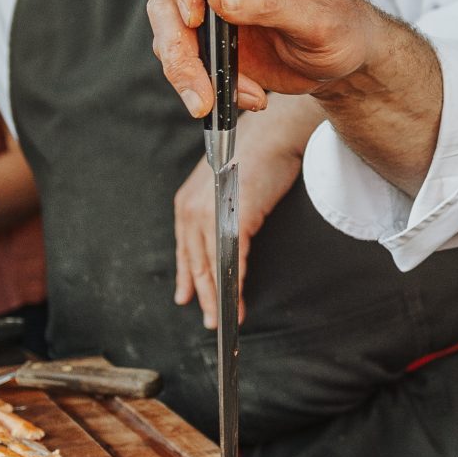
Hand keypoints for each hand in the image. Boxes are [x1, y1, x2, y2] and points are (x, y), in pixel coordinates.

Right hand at [149, 0, 380, 116]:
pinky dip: (210, 85)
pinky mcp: (213, 42)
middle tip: (199, 82)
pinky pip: (189, 61)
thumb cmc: (342, 24)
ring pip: (170, 31)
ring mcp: (214, 10)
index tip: (196, 15)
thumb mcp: (318, 15)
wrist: (346, 59)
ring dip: (186, 71)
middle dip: (176, 43)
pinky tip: (248, 96)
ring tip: (212, 101)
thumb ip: (270, 1)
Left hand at [172, 98, 321, 327]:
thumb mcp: (226, 188)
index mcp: (187, 204)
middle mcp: (192, 211)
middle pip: (196, 263)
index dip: (187, 277)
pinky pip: (231, 262)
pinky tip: (237, 302)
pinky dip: (234, 286)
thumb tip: (222, 237)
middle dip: (202, 296)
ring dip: (218, 298)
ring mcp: (210, 216)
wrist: (272, 136)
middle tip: (209, 320)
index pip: (185, 249)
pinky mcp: (233, 220)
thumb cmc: (255, 158)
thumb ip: (218, 213)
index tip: (187, 298)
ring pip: (211, 267)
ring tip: (225, 319)